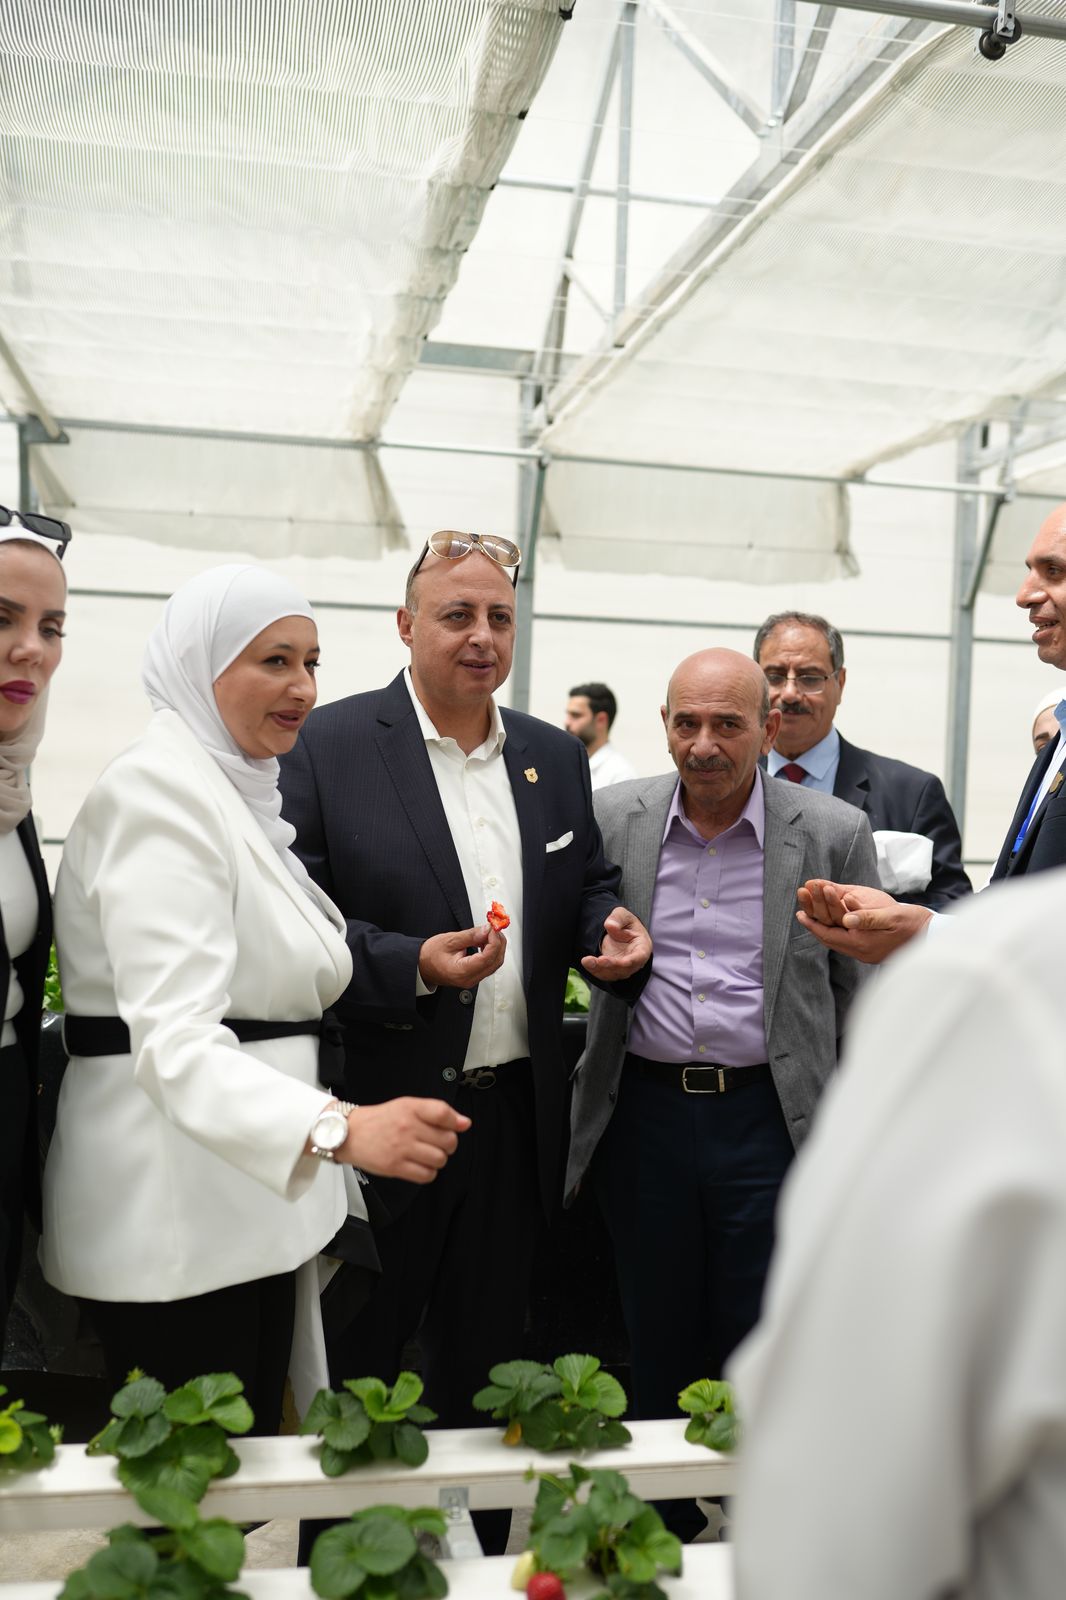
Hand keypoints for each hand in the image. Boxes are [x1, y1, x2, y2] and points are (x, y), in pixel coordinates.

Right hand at [341, 1097, 470, 1183]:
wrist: (350, 1134)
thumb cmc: (381, 1120)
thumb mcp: (407, 1106)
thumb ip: (436, 1112)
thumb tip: (465, 1123)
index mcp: (410, 1108)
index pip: (444, 1113)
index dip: (455, 1122)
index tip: (454, 1126)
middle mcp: (407, 1127)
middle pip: (448, 1140)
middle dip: (448, 1144)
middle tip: (437, 1143)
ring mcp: (401, 1148)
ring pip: (440, 1159)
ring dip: (439, 1159)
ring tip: (427, 1154)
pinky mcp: (395, 1167)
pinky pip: (426, 1175)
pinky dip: (429, 1173)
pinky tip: (420, 1165)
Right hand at [418, 925, 505, 987]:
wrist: (421, 966)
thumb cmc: (430, 955)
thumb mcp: (449, 941)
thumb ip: (470, 936)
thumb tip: (487, 930)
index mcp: (462, 972)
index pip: (487, 957)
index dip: (494, 941)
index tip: (492, 928)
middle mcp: (470, 979)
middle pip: (495, 961)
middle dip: (498, 943)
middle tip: (494, 928)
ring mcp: (473, 979)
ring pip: (494, 963)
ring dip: (496, 947)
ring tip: (488, 933)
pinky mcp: (473, 976)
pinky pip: (489, 965)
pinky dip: (491, 952)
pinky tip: (485, 941)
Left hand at [581, 907, 651, 980]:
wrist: (616, 932)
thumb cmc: (625, 924)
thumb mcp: (623, 915)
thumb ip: (618, 918)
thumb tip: (611, 925)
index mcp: (642, 948)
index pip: (640, 957)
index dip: (633, 961)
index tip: (624, 962)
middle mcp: (633, 962)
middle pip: (624, 968)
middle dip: (612, 966)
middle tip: (600, 960)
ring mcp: (622, 969)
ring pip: (612, 974)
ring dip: (599, 969)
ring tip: (588, 961)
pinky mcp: (610, 971)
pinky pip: (602, 974)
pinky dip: (593, 970)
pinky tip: (586, 962)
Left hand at [796, 880, 932, 964]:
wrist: (932, 938)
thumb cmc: (913, 923)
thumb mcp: (891, 916)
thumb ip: (868, 917)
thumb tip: (846, 917)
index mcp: (863, 944)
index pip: (830, 935)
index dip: (813, 924)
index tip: (799, 913)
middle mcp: (862, 952)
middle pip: (830, 939)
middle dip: (815, 923)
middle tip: (801, 910)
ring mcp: (866, 954)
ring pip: (837, 941)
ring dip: (824, 927)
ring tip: (812, 914)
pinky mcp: (871, 951)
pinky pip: (847, 942)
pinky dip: (836, 930)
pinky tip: (834, 922)